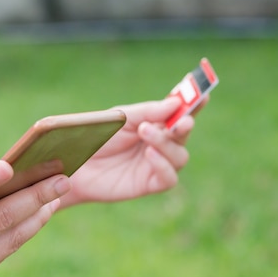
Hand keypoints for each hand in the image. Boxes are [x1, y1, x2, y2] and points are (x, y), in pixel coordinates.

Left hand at [60, 97, 205, 206]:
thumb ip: (147, 112)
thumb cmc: (93, 137)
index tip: (205, 92)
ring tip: (146, 133)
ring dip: (167, 143)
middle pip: (183, 134)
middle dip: (184, 125)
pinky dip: (163, 165)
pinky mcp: (148, 184)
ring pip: (180, 155)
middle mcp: (158, 142)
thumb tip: (176, 104)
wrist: (72, 163)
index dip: (195, 101)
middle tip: (181, 120)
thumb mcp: (119, 118)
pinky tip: (149, 154)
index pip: (179, 111)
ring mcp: (155, 164)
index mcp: (153, 122)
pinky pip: (169, 177)